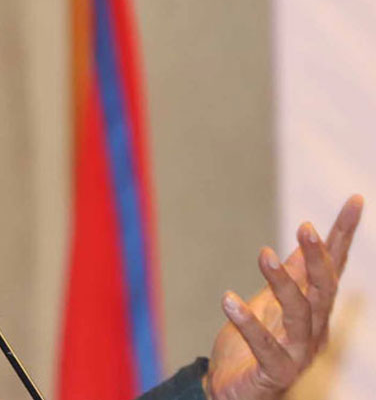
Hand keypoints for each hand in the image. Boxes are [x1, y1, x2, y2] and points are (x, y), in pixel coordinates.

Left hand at [203, 195, 363, 399]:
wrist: (232, 391)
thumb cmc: (254, 346)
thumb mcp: (272, 303)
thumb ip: (293, 277)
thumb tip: (309, 242)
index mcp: (314, 311)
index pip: (333, 269)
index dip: (343, 235)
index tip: (354, 201)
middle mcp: (313, 331)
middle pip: (324, 291)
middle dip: (319, 258)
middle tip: (305, 226)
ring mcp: (297, 354)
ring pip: (299, 316)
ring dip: (283, 284)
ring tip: (262, 255)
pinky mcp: (274, 372)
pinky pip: (264, 347)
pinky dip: (248, 323)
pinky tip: (228, 299)